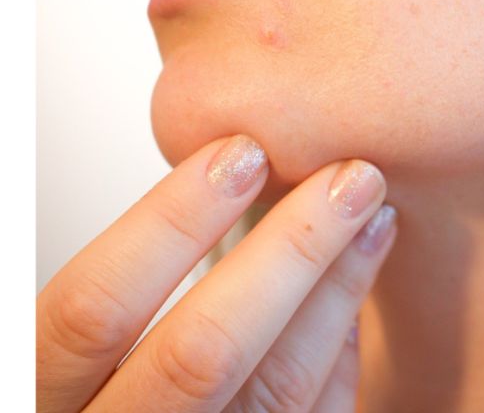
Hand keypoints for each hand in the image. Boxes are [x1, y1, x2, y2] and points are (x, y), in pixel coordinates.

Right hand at [37, 134, 396, 411]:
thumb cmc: (107, 391)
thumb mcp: (80, 350)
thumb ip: (126, 288)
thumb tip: (231, 177)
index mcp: (50, 400)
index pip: (94, 308)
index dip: (168, 222)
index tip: (242, 152)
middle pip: (204, 350)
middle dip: (290, 250)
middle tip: (349, 179)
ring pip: (277, 388)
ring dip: (336, 291)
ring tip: (376, 219)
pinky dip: (338, 357)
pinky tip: (354, 301)